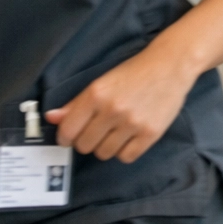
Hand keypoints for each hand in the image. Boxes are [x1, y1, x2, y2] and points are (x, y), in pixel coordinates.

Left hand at [45, 50, 196, 163]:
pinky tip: (128, 137)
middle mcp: (113, 110)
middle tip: (96, 130)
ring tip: (114, 132)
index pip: (68, 130)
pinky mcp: (150, 134)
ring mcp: (132, 124)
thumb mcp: (101, 82)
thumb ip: (76, 103)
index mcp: (96, 94)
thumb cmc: (134, 72)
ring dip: (105, 146)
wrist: (170, 66)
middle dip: (86, 140)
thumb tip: (51, 118)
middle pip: (84, 145)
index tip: (70, 137)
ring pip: (104, 154)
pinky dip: (124, 151)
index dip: (65, 137)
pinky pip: (126, 157)